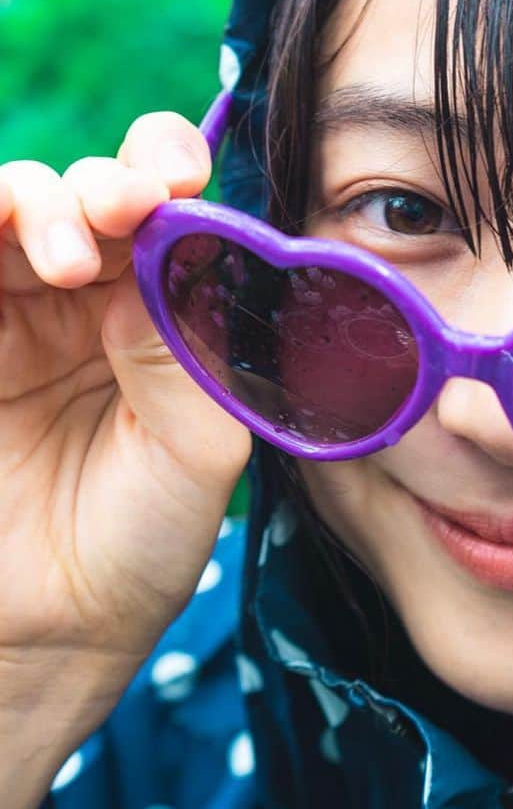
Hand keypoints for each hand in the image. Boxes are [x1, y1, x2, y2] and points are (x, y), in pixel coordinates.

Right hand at [0, 111, 251, 705]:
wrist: (49, 635)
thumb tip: (172, 245)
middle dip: (108, 185)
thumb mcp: (198, 446)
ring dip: (40, 203)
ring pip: (13, 207)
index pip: (169, 213)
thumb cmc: (141, 542)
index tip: (179, 180)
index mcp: (164, 313)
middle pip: (90, 194)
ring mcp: (14, 314)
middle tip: (127, 209)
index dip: (169, 173)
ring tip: (67, 259)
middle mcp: (90, 300)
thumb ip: (185, 345)